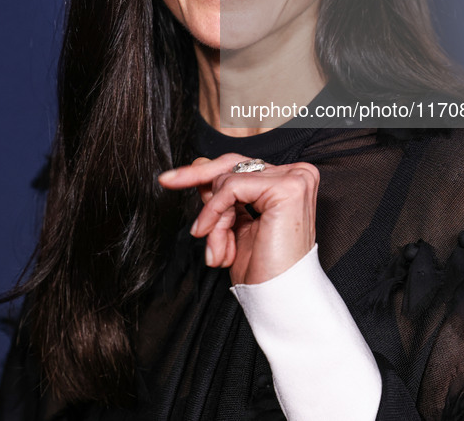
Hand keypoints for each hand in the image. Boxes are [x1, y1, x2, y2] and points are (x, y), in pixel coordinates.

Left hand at [158, 153, 318, 285]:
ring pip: (228, 181)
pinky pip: (231, 187)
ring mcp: (294, 179)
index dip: (205, 173)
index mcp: (286, 181)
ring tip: (217, 248)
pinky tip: (214, 237)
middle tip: (168, 181)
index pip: (239, 167)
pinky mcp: (287, 188)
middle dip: (196, 176)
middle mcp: (296, 174)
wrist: (279, 299)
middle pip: (232, 164)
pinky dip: (214, 212)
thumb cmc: (263, 270)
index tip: (172, 177)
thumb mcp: (234, 224)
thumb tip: (199, 164)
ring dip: (213, 217)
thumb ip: (222, 195)